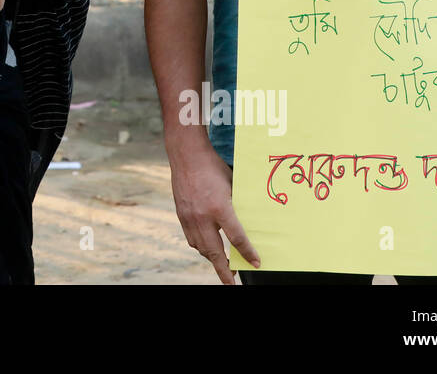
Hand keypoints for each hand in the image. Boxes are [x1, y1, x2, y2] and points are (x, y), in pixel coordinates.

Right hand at [169, 141, 259, 283]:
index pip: (236, 238)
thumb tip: (246, 222)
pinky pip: (191, 238)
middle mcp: (202, 216)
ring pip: (201, 248)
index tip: (255, 264)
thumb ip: (236, 206)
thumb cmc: (213, 167)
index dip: (247, 253)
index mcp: (219, 207)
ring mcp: (189, 217)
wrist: (187, 155)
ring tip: (222, 265)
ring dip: (212, 259)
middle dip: (224, 270)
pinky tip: (207, 248)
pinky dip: (200, 247)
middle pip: (214, 252)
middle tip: (232, 281)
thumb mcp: (231, 185)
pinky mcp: (181, 214)